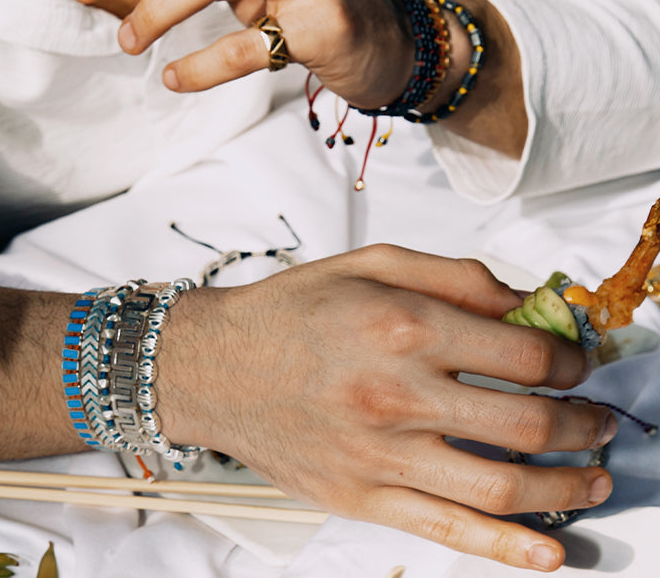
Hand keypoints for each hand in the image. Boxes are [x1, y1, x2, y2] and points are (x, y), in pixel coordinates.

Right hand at [158, 244, 614, 570]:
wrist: (215, 364)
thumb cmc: (289, 311)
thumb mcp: (367, 263)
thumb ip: (452, 274)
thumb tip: (525, 304)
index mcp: (402, 325)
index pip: (523, 355)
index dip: (570, 361)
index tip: (577, 364)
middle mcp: (397, 393)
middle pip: (527, 425)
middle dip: (583, 424)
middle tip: (597, 420)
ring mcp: (380, 453)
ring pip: (501, 487)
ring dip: (566, 488)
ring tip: (594, 477)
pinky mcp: (362, 496)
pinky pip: (448, 531)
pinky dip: (508, 549)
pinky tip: (551, 552)